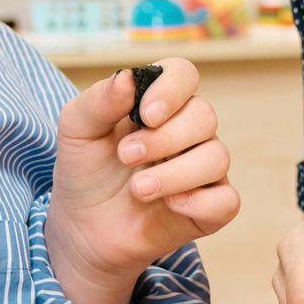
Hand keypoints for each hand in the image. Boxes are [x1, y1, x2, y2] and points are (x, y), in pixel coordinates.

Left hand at [45, 59, 239, 303]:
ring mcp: (201, 169)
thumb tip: (126, 77)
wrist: (82, 228)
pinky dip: (200, 201)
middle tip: (126, 156)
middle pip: (204, 116)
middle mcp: (187, 131)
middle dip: (165, 138)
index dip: (171, 89)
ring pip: (217, 157)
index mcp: (158, 102)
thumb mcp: (77, 131)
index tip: (145, 114)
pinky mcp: (209, 208)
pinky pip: (227, 201)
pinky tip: (170, 205)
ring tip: (138, 189)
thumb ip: (99, 101)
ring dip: (175, 173)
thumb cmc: (84, 171)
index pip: (183, 74)